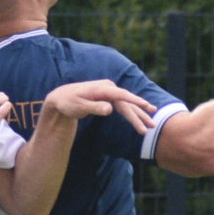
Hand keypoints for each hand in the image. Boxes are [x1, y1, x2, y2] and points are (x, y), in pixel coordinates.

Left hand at [43, 77, 157, 133]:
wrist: (61, 98)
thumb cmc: (68, 102)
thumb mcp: (79, 106)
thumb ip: (94, 107)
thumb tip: (110, 109)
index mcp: (103, 88)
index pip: (122, 95)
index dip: (135, 102)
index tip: (147, 107)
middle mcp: (109, 88)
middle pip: (127, 103)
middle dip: (140, 115)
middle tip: (152, 126)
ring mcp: (109, 92)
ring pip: (127, 105)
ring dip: (138, 115)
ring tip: (151, 125)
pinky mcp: (108, 97)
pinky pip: (123, 106)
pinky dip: (131, 113)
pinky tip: (140, 118)